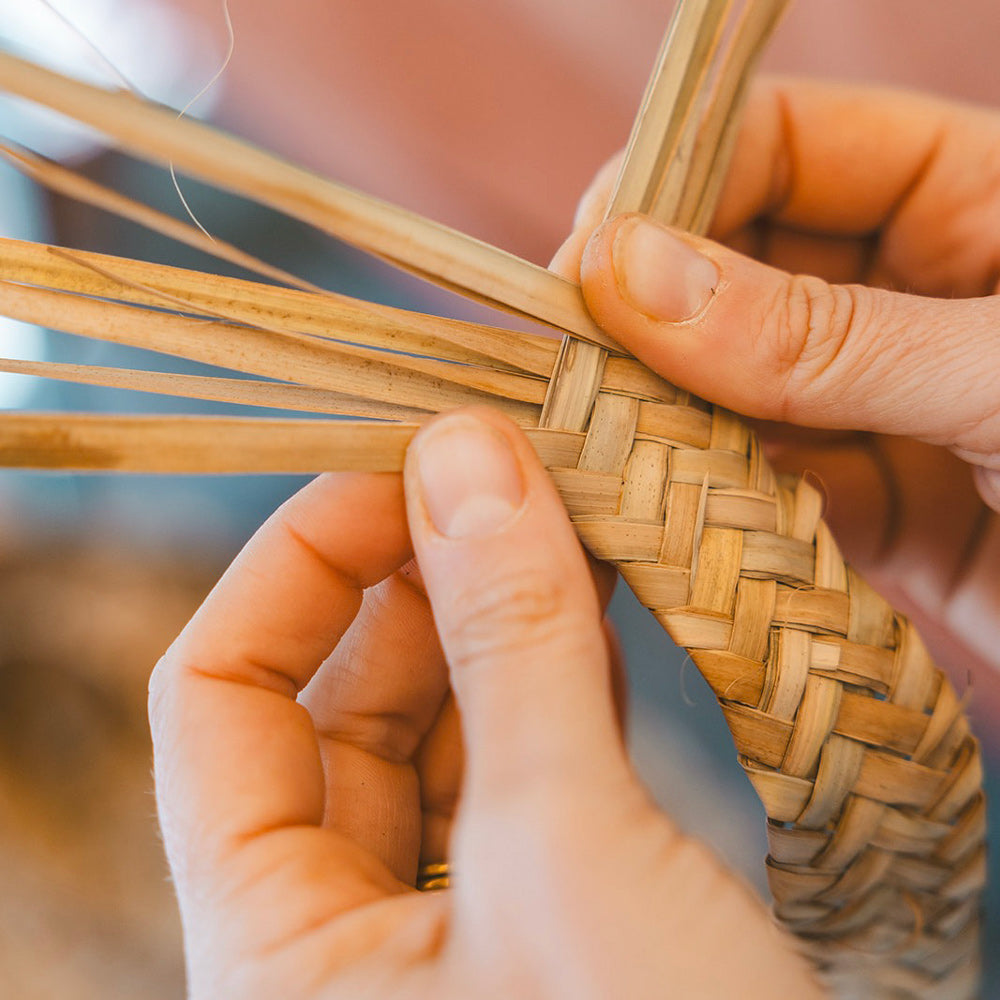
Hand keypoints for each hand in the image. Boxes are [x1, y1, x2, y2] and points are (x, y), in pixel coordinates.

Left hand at [149, 409, 822, 998]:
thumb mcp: (569, 863)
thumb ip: (510, 648)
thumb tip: (466, 456)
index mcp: (274, 961)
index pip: (218, 700)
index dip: (295, 566)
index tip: (395, 465)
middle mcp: (343, 948)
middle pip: (334, 706)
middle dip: (411, 578)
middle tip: (495, 473)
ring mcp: (450, 935)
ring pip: (435, 732)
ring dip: (490, 617)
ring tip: (552, 518)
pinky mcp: (547, 925)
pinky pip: (516, 771)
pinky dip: (550, 678)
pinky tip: (592, 607)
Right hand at [558, 78, 999, 706]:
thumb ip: (826, 334)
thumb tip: (631, 272)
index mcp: (980, 202)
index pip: (788, 144)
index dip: (680, 182)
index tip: (591, 257)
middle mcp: (919, 298)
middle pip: (742, 272)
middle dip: (655, 315)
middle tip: (574, 364)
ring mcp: (890, 409)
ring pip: (738, 390)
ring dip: (670, 417)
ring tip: (602, 448)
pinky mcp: (883, 517)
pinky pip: (770, 491)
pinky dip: (715, 504)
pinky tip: (667, 514)